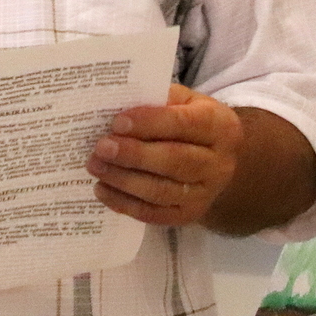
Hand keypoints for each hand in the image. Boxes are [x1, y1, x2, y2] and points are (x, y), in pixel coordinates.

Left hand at [86, 84, 243, 227]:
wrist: (218, 160)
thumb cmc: (192, 122)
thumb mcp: (185, 102)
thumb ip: (158, 101)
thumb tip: (117, 105)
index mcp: (219, 126)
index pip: (184, 124)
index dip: (149, 123)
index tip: (117, 123)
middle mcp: (218, 164)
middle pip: (173, 161)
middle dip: (133, 155)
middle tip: (101, 147)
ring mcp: (205, 194)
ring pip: (161, 191)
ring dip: (123, 181)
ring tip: (96, 167)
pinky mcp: (189, 215)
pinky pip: (154, 214)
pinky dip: (125, 203)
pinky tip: (102, 190)